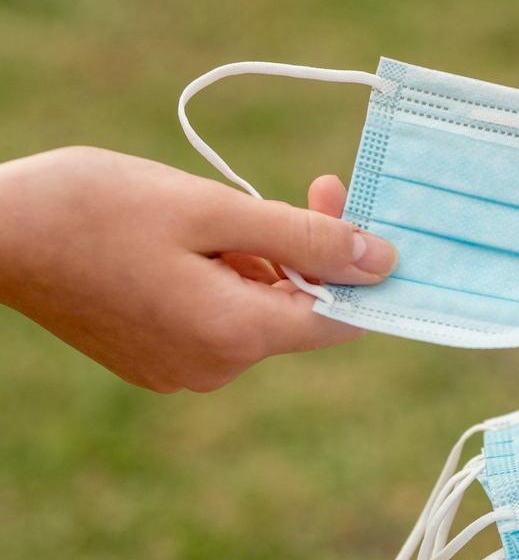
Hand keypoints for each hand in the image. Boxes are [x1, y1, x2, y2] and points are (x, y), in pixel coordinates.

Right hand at [0, 146, 396, 392]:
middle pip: (300, 312)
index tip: (357, 213)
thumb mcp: (212, 208)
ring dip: (267, 261)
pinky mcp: (159, 362)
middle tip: (311, 188)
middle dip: (311, 251)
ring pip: (261, 313)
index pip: (343, 321)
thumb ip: (306, 238)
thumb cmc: (94, 208)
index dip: (363, 269)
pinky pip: (221, 321)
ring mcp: (184, 371)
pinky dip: (229, 280)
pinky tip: (196, 242)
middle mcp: (216, 368)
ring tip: (223, 215)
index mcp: (235, 335)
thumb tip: (383, 262)